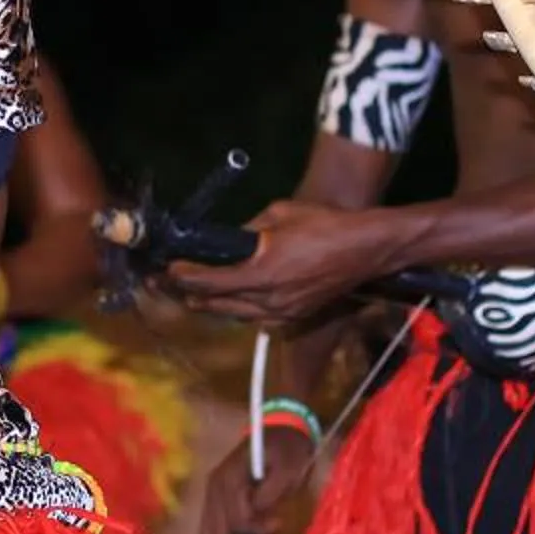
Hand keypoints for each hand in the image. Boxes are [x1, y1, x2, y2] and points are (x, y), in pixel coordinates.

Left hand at [167, 200, 390, 326]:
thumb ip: (248, 231)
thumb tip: (230, 239)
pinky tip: (232, 302)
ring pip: (236, 315)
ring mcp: (284, 312)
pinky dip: (240, 311)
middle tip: (169, 285)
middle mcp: (270, 299)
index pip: (211, 281)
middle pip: (218, 303)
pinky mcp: (296, 317)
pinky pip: (258, 319)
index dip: (185, 277)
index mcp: (263, 272)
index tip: (168, 270)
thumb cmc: (324, 224)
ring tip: (193, 296)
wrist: (366, 249)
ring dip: (214, 305)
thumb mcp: (278, 215)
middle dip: (191, 294)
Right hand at [198, 428, 314, 533]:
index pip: (237, 522)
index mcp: (229, 478)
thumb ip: (272, 493)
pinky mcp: (214, 503)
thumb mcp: (289, 468)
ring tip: (261, 532)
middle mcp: (214, 489)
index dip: (261, 531)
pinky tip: (251, 531)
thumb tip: (259, 514)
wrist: (280, 433)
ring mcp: (211, 496)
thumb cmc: (287, 450)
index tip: (280, 521)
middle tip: (271, 529)